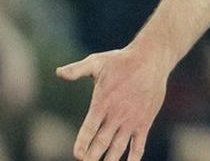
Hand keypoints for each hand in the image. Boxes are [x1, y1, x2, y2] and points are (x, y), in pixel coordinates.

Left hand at [56, 43, 170, 160]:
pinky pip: (139, 145)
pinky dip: (133, 158)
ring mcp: (132, 120)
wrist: (151, 59)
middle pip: (102, 142)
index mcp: (103, 102)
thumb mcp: (97, 62)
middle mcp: (117, 115)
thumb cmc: (121, 61)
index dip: (82, 143)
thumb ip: (77, 70)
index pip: (89, 128)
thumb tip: (58, 73)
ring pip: (118, 147)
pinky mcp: (144, 122)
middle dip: (92, 156)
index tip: (77, 155)